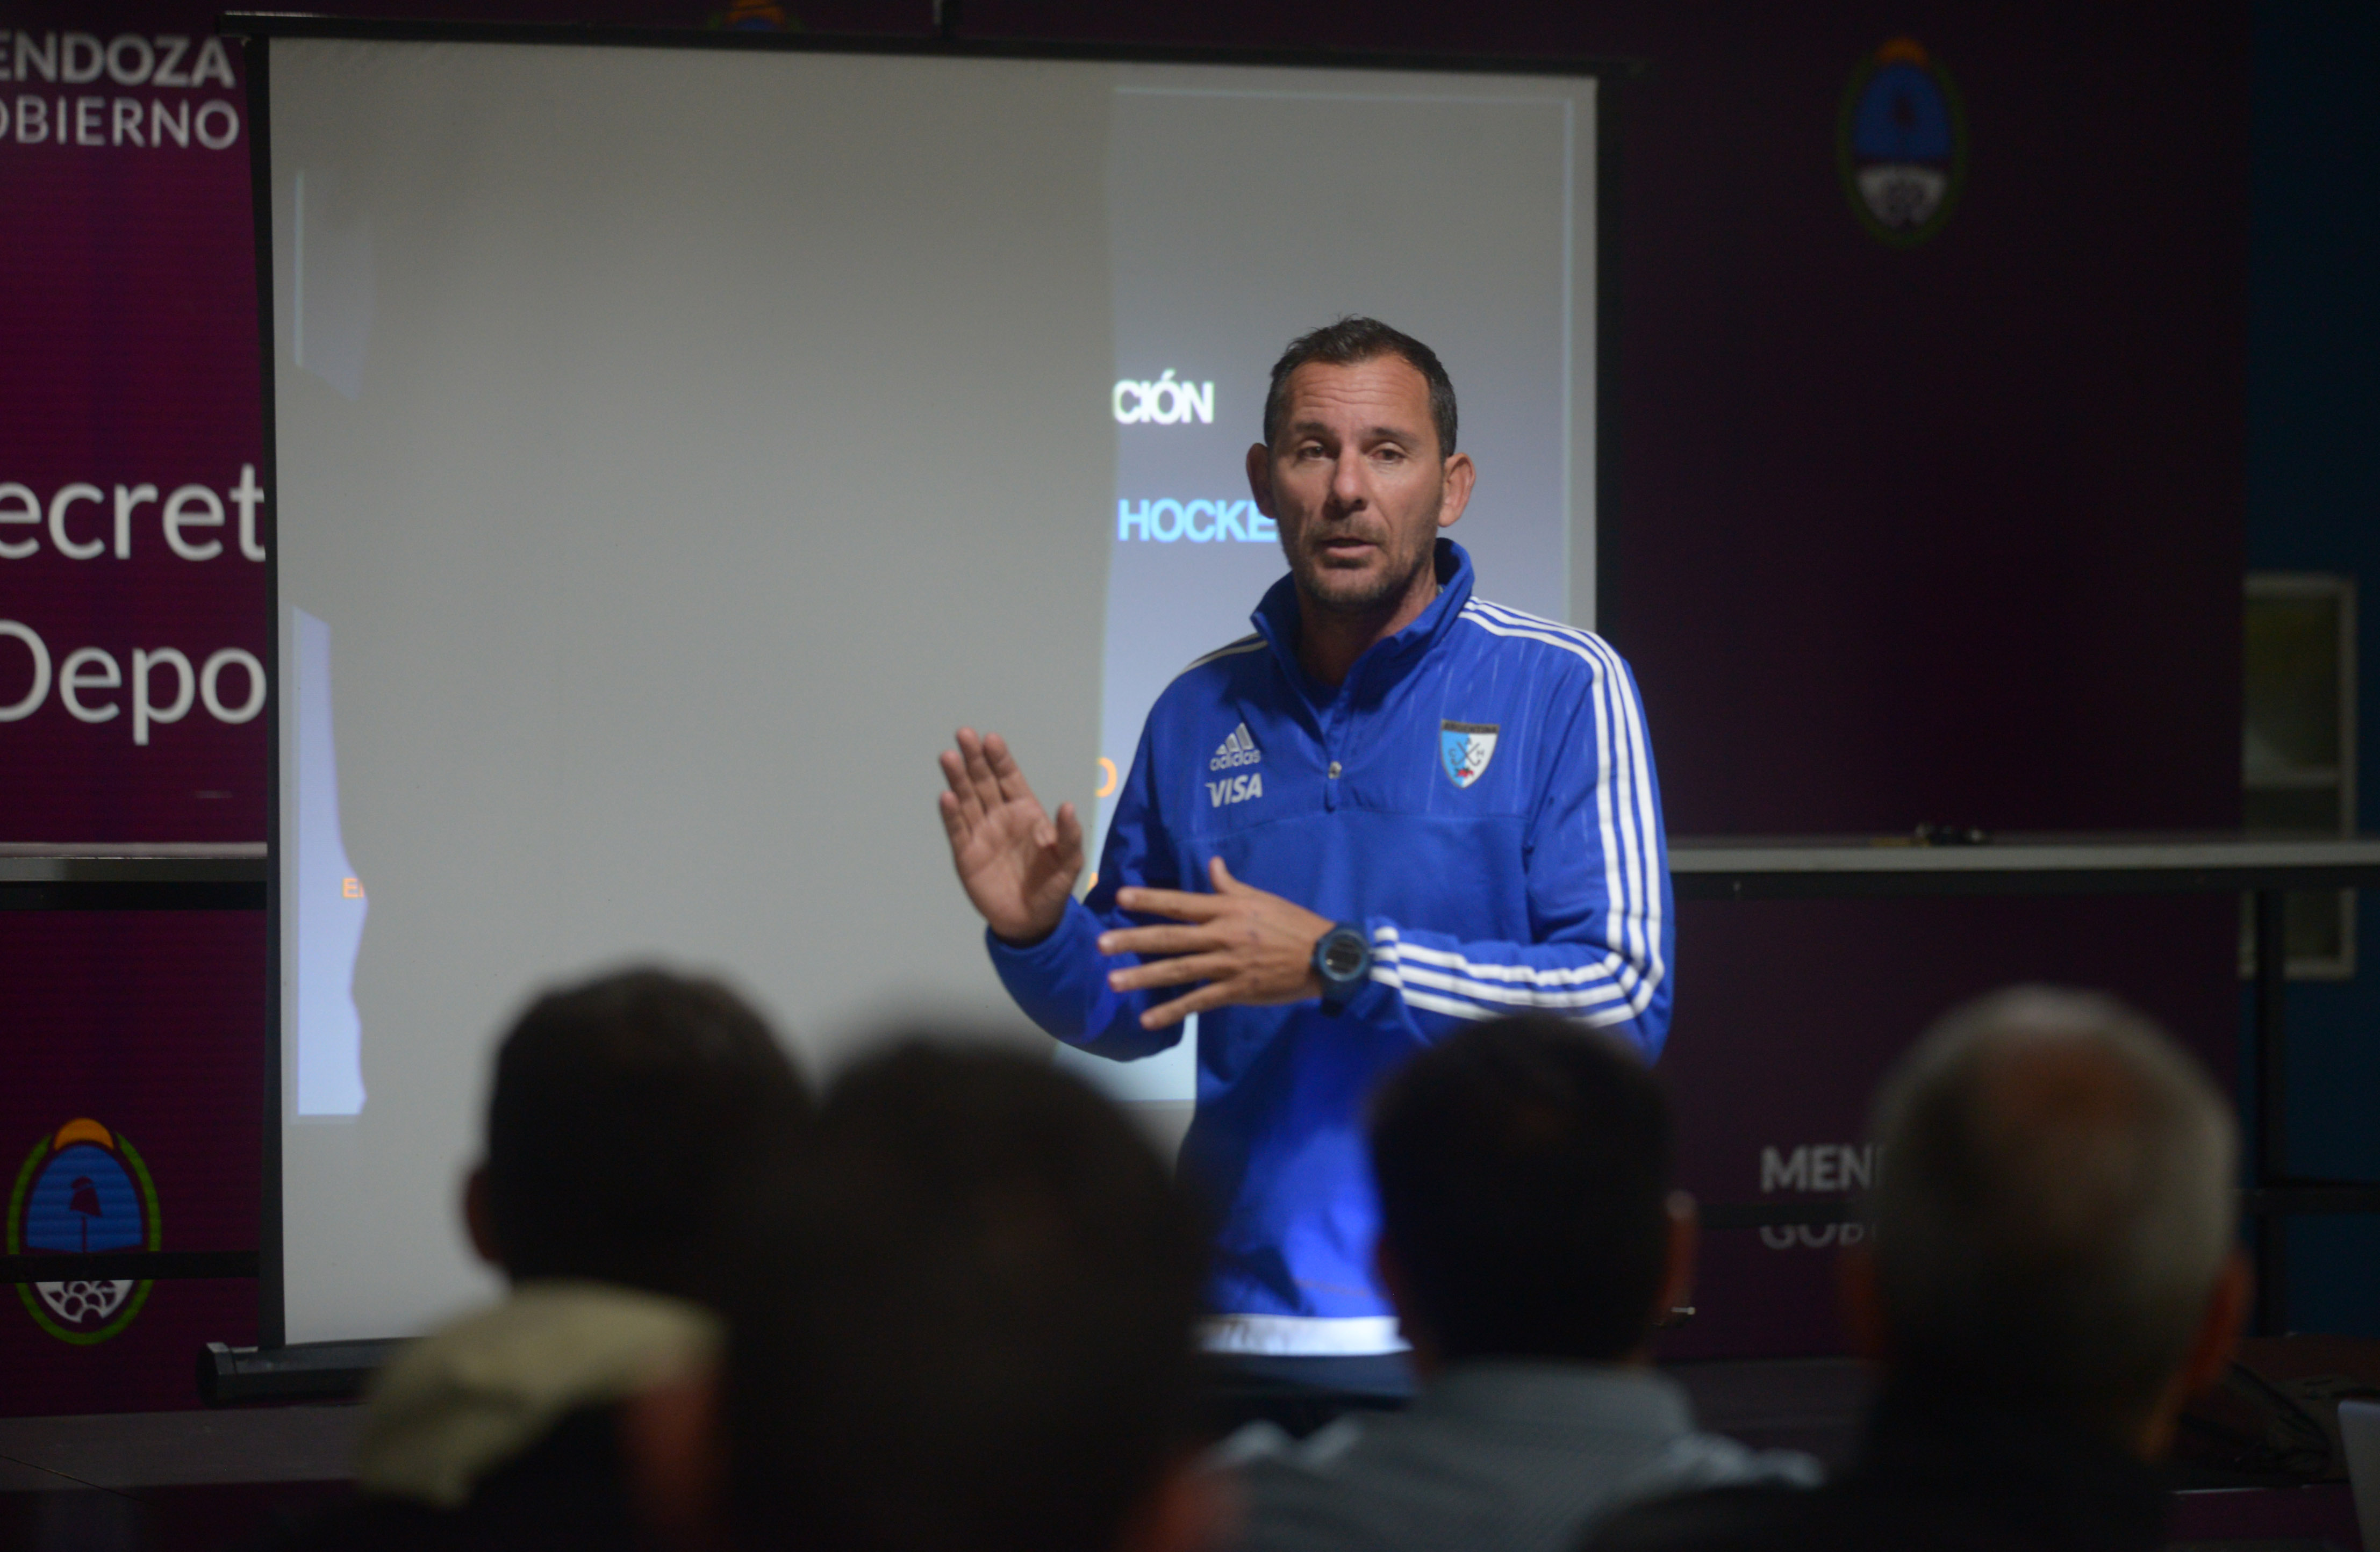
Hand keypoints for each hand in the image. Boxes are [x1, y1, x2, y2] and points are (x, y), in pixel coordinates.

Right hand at [937, 728, 1082, 945]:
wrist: (1031, 922)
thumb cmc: (1052, 888)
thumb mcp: (1069, 861)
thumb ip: (1069, 835)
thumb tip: (1067, 806)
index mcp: (1025, 812)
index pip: (1009, 778)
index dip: (1000, 759)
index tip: (991, 739)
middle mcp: (1000, 817)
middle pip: (984, 782)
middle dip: (974, 759)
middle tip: (964, 734)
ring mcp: (981, 833)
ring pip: (967, 799)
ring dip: (958, 779)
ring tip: (948, 757)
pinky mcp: (966, 854)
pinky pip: (957, 829)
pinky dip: (951, 813)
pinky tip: (947, 796)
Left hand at [1098, 857, 1332, 1028]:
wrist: (1324, 956)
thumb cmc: (1292, 923)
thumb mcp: (1261, 898)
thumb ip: (1230, 885)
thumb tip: (1212, 864)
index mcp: (1227, 910)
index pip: (1181, 903)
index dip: (1149, 900)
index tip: (1120, 897)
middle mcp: (1222, 936)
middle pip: (1170, 937)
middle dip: (1133, 940)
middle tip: (1100, 945)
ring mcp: (1227, 965)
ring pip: (1179, 970)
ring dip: (1144, 977)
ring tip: (1113, 981)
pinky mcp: (1236, 991)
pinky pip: (1198, 1002)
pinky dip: (1172, 1011)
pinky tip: (1147, 1018)